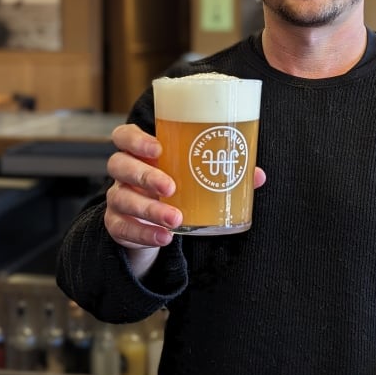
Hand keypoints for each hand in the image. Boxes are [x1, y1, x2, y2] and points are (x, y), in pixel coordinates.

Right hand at [104, 124, 266, 271]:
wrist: (152, 222)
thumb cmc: (176, 186)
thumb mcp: (194, 176)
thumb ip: (223, 172)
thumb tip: (257, 175)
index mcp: (141, 153)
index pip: (124, 136)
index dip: (136, 140)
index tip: (158, 148)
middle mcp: (125, 173)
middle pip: (120, 165)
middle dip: (145, 175)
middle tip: (172, 187)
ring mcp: (118, 199)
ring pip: (121, 199)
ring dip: (149, 209)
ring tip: (176, 219)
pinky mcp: (117, 225)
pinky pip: (123, 229)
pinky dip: (144, 234)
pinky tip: (164, 237)